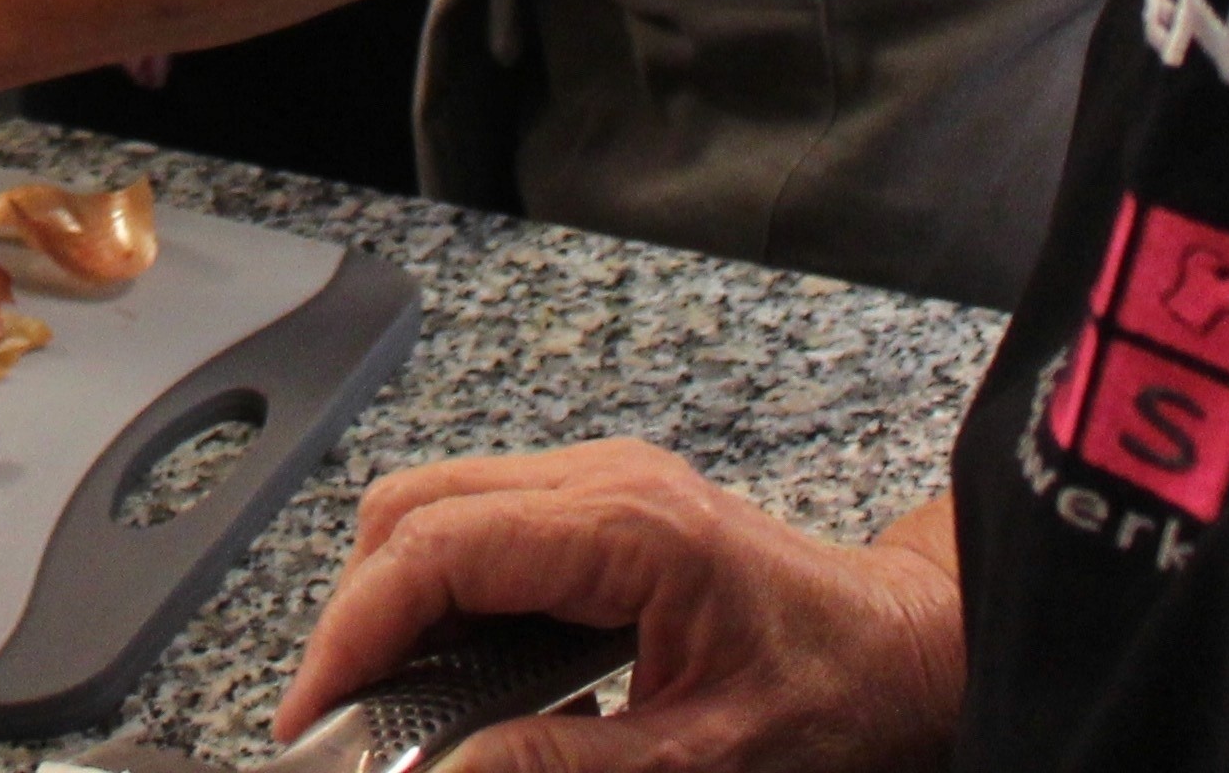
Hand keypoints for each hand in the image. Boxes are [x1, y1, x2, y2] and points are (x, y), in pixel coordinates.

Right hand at [279, 451, 963, 772]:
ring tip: (389, 704)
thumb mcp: (707, 760)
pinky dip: (444, 598)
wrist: (911, 645)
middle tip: (341, 716)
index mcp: (627, 528)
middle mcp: (602, 483)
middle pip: (415, 510)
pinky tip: (457, 679)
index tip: (316, 709)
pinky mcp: (599, 509)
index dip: (356, 628)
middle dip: (360, 613)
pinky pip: (482, 529)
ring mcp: (598, 486)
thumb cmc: (840, 692)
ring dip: (396, 603)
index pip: (438, 547)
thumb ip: (568, 770)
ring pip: (437, 512)